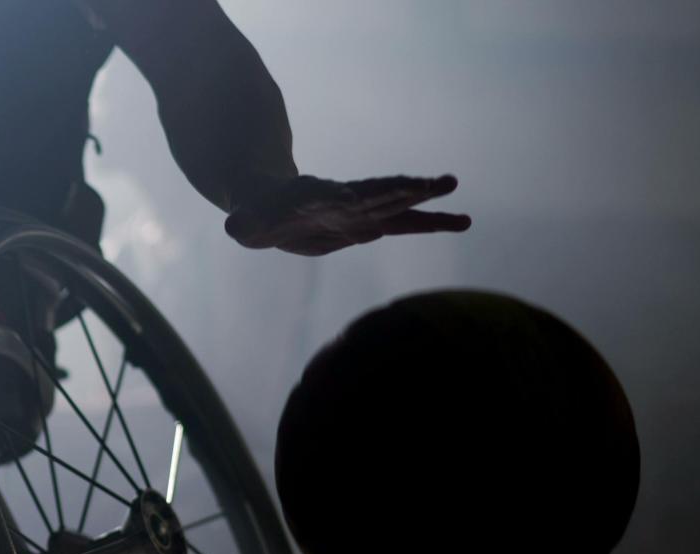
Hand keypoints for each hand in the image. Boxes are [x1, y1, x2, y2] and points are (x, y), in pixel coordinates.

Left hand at [225, 174, 470, 255]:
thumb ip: (242, 222)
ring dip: (431, 205)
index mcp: (315, 196)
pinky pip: (407, 224)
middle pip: (379, 194)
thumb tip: (234, 226)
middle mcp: (345, 200)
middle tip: (441, 182)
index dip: (349, 197)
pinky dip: (433, 223)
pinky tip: (464, 221)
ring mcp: (361, 211)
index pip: (335, 196)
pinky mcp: (370, 225)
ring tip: (465, 205)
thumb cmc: (255, 213)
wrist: (269, 206)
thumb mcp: (244, 221)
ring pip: (400, 207)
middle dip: (407, 189)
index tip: (366, 196)